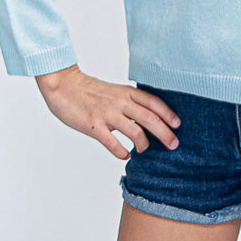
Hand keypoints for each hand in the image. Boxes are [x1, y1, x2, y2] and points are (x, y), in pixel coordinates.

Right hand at [34, 65, 181, 161]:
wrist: (63, 85)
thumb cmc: (89, 90)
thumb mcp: (114, 91)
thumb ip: (129, 102)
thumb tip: (147, 119)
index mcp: (125, 92)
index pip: (153, 102)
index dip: (168, 113)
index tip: (178, 125)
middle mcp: (119, 102)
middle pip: (150, 118)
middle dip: (165, 133)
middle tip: (174, 145)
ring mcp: (106, 114)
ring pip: (135, 132)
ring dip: (144, 145)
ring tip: (144, 150)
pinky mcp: (93, 126)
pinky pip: (113, 144)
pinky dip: (122, 153)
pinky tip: (125, 155)